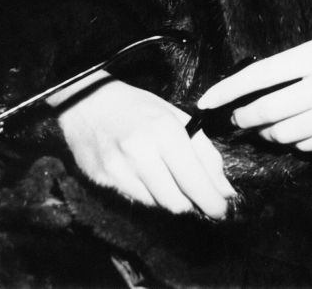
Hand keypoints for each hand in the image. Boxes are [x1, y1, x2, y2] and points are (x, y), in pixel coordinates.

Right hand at [53, 73, 235, 218]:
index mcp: (164, 130)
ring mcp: (119, 169)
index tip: (222, 208)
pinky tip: (146, 176)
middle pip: (177, 201)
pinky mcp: (104, 181)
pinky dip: (149, 194)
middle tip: (198, 196)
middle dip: (193, 203)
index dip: (212, 201)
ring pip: (158, 204)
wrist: (87, 102)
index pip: (194, 181)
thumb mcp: (176, 117)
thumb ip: (203, 151)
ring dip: (170, 197)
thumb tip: (224, 188)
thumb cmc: (137, 107)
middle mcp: (141, 152)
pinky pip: (137, 200)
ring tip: (169, 177)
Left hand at [197, 29, 311, 151]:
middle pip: (268, 110)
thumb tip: (260, 83)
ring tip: (264, 127)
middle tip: (238, 118)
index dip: (229, 89)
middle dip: (245, 117)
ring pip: (286, 133)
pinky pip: (310, 146)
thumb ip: (298, 61)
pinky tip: (296, 134)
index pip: (261, 75)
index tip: (206, 102)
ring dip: (267, 133)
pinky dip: (296, 143)